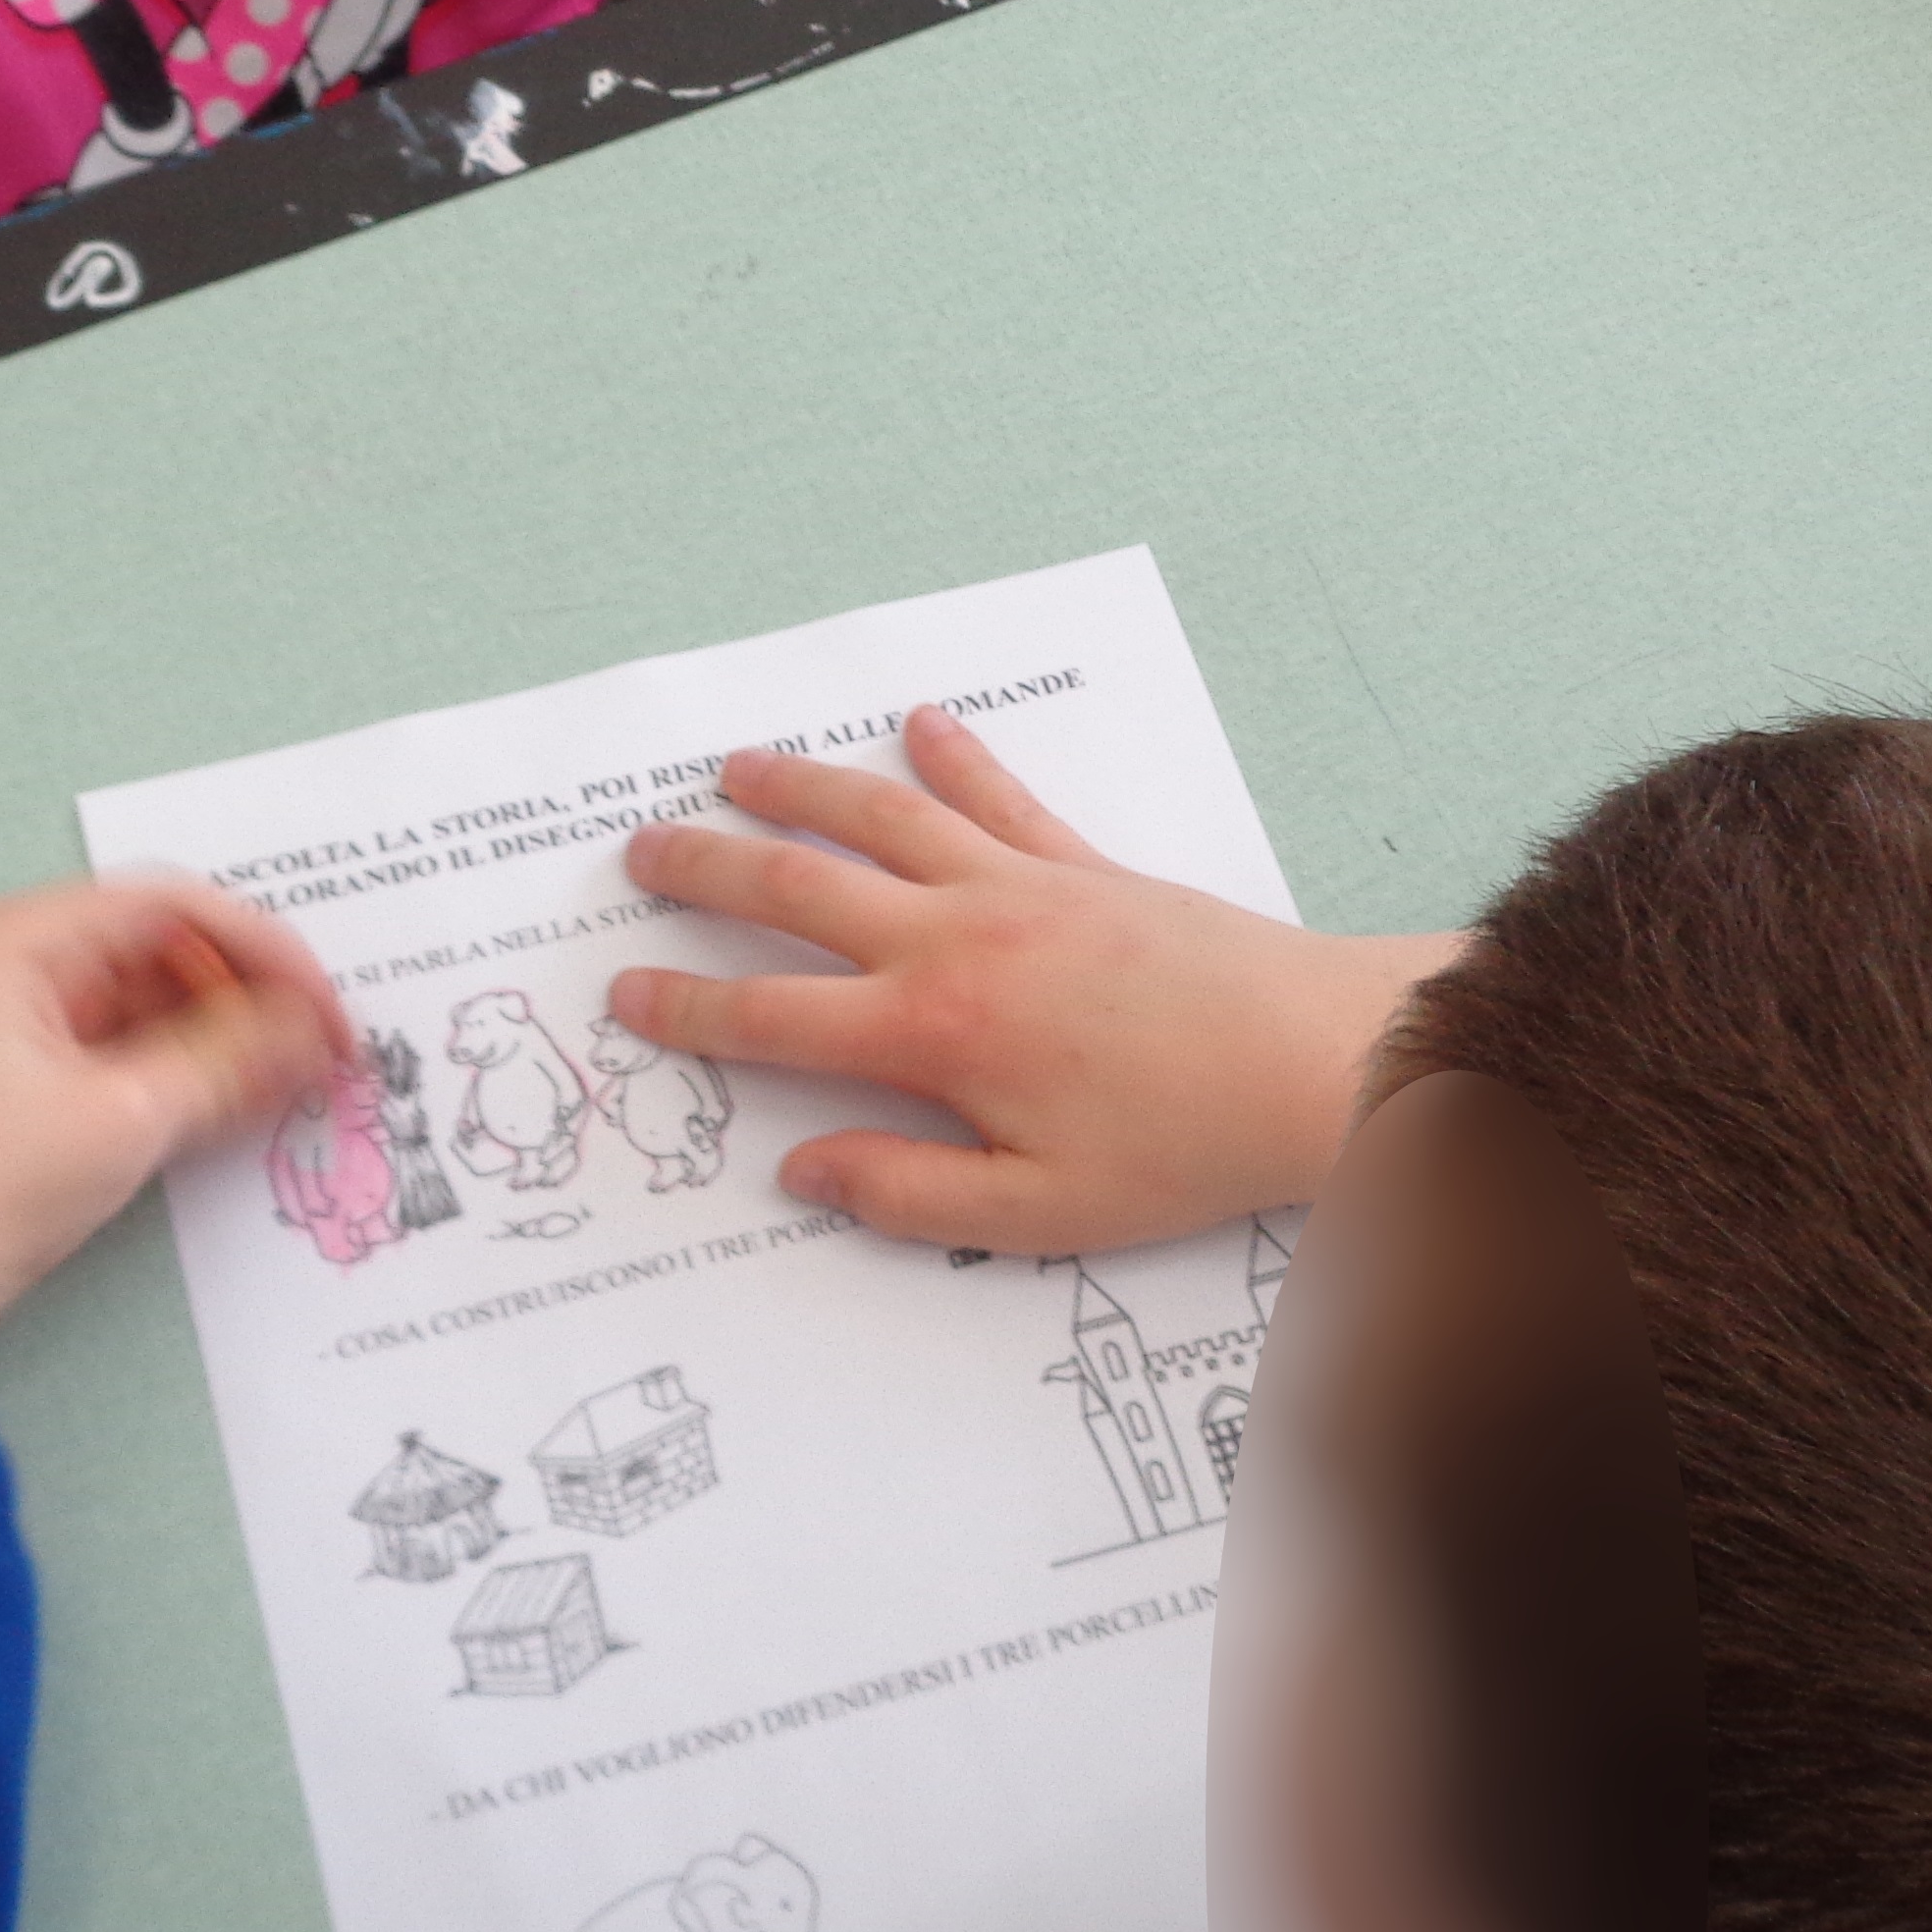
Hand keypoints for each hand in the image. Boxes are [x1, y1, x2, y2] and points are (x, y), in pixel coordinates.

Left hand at [0, 876, 350, 1362]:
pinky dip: (173, 1070)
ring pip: (137, 1002)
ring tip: (293, 1082)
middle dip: (245, 994)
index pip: (165, 905)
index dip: (263, 949)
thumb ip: (231, 1057)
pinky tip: (233, 1104)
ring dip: (217, 1035)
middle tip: (322, 1052)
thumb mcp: (125, 1115)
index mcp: (9, 940)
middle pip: (152, 947)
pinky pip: (109, 1050)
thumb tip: (314, 1028)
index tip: (328, 1009)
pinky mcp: (6, 1081)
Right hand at [607, 704, 1454, 1254]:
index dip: (687, 1005)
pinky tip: (923, 721)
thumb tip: (802, 1171)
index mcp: (932, 1035)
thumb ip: (907, 1191)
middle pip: (799, 889)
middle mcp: (957, 940)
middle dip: (706, 867)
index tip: (625, 991)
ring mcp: (1020, 888)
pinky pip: (1000, 796)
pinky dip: (955, 755)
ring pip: (881, 817)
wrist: (1307, 1060)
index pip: (771, 1016)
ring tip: (736, 765)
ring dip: (800, 786)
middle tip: (641, 852)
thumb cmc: (1180, 1147)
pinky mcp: (1082, 865)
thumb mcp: (1036, 1211)